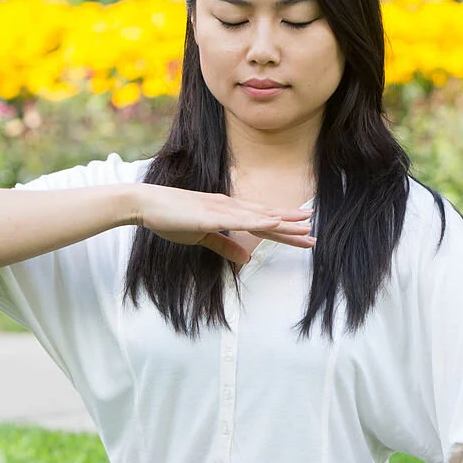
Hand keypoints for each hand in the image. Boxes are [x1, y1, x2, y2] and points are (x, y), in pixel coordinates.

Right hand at [134, 184, 314, 265]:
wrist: (147, 204)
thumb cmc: (172, 218)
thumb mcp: (203, 236)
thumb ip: (225, 246)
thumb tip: (246, 257)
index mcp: (229, 213)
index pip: (262, 224)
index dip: (284, 231)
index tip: (304, 237)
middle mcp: (231, 207)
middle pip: (268, 219)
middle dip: (292, 228)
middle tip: (315, 236)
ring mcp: (223, 209)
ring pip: (260, 217)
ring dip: (284, 222)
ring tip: (306, 227)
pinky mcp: (212, 215)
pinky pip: (240, 219)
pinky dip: (260, 220)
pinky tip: (276, 222)